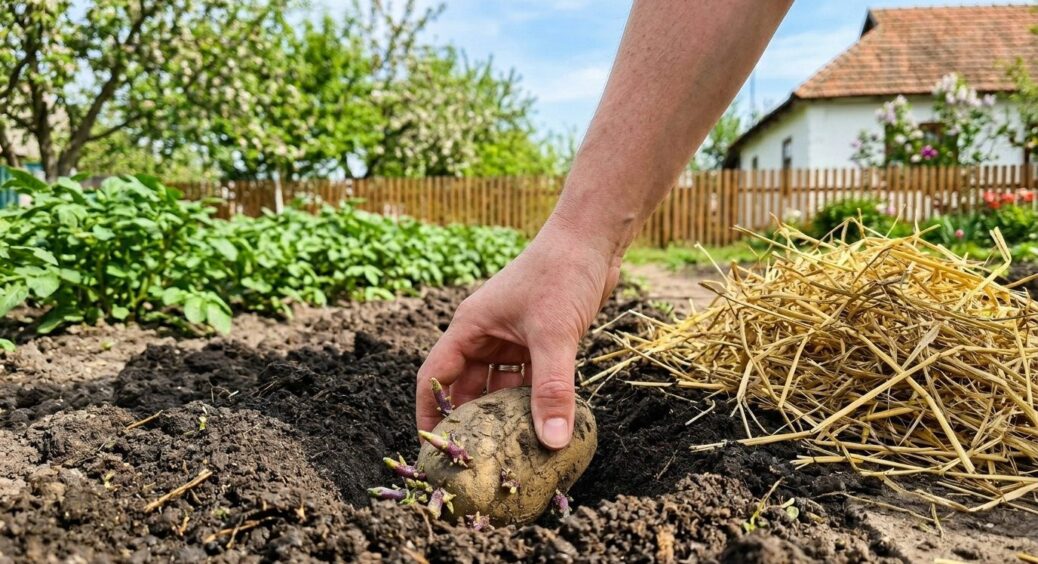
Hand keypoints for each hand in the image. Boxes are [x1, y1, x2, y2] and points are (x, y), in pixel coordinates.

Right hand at [415, 219, 620, 448]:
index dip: (430, 412)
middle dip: (472, 420)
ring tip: (511, 449)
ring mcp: (513, 337)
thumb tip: (552, 441)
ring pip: (501, 384)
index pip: (435, 375)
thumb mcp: (554, 336)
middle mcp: (486, 334)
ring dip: (506, 412)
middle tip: (477, 459)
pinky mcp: (540, 339)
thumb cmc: (561, 273)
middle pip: (468, 385)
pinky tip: (544, 424)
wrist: (593, 239)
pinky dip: (534, 399)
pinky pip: (529, 378)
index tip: (433, 448)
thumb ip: (552, 389)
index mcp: (470, 327)